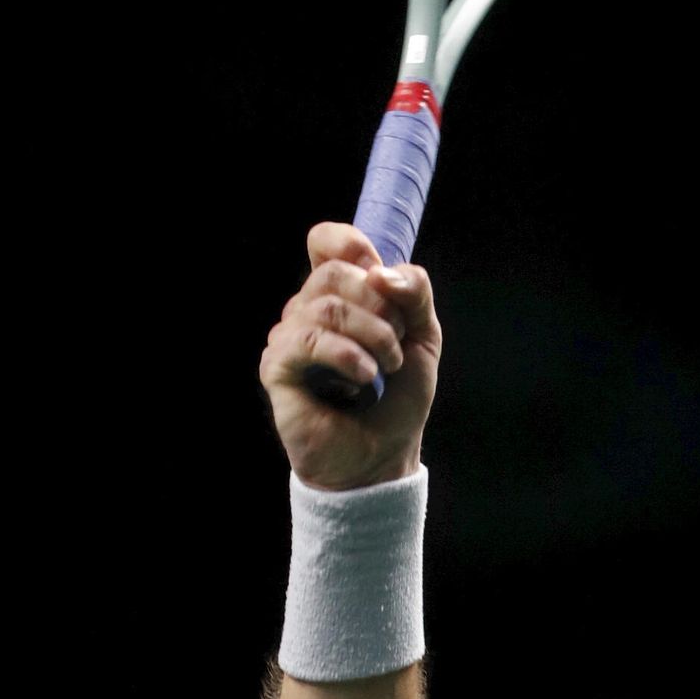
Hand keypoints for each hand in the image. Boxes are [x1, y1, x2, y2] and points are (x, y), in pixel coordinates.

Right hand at [260, 222, 440, 489]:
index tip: (379, 277)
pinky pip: (308, 340)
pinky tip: (363, 378)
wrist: (382, 456)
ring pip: (326, 305)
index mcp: (338, 296)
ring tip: (386, 368)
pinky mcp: (277, 368)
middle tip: (396, 344)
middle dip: (380, 306)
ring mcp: (288, 337)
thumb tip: (381, 272)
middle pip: (334, 272)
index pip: (325, 242)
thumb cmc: (397, 399)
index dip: (350, 244)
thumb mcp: (422, 337)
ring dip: (373, 335)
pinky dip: (347, 356)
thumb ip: (414, 292)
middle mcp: (306, 311)